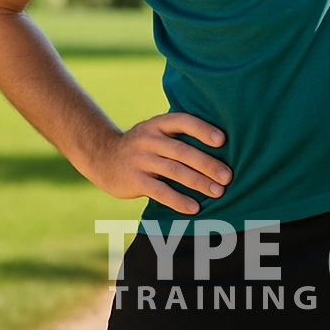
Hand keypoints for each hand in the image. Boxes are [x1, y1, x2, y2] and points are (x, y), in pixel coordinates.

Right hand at [92, 112, 231, 214]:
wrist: (102, 157)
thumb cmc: (142, 147)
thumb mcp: (154, 133)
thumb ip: (177, 137)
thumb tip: (221, 148)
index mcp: (156, 124)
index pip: (181, 121)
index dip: (201, 129)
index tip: (222, 141)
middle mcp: (148, 139)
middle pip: (181, 150)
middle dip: (206, 163)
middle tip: (228, 176)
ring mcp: (140, 159)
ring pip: (173, 170)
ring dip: (198, 182)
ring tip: (218, 192)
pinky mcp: (134, 179)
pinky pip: (159, 190)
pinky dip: (178, 200)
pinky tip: (194, 208)